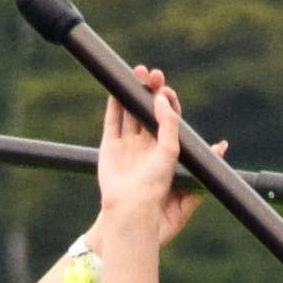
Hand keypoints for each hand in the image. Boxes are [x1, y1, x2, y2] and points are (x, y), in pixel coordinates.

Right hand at [96, 69, 209, 240]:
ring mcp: (128, 147)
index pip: (170, 119)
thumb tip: (162, 97)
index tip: (167, 90)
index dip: (169, 102)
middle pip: (150, 111)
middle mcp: (148, 147)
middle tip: (154, 74)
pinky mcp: (110, 148)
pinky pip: (113, 121)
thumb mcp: (171, 153)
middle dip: (153, 91)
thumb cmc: (157, 189)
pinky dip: (115, 103)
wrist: (131, 210)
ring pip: (132, 112)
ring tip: (138, 72)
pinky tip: (118, 87)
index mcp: (166, 151)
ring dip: (134, 92)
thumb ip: (169, 125)